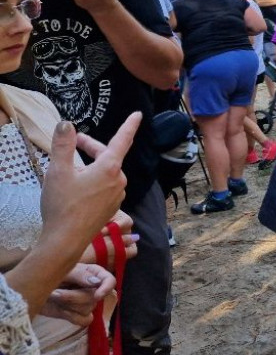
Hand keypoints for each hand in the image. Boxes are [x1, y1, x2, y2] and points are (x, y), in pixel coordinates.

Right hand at [38, 114, 139, 260]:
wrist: (66, 240)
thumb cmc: (62, 205)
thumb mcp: (58, 171)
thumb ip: (63, 145)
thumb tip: (66, 124)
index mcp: (109, 168)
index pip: (122, 140)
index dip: (130, 125)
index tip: (138, 114)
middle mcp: (119, 181)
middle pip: (108, 156)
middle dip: (91, 146)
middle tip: (73, 141)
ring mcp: (117, 196)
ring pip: (105, 173)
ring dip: (90, 166)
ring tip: (69, 169)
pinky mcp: (111, 208)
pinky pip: (104, 187)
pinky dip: (93, 181)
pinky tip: (76, 189)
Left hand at [39, 263, 115, 326]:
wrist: (33, 288)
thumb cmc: (49, 273)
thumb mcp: (65, 270)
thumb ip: (81, 275)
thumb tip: (97, 282)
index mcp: (94, 273)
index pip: (109, 281)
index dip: (106, 288)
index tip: (97, 295)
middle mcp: (93, 288)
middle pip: (95, 298)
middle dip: (74, 297)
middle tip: (56, 293)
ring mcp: (86, 303)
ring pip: (88, 310)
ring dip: (69, 306)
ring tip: (54, 297)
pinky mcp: (77, 315)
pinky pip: (83, 321)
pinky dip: (72, 317)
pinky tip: (60, 310)